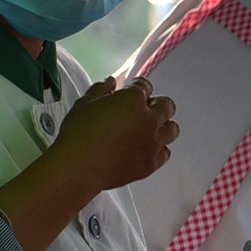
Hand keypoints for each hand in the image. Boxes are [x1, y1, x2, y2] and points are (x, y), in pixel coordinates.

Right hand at [51, 74, 178, 191]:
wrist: (78, 167)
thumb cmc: (78, 134)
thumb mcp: (85, 103)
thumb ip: (101, 89)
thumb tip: (111, 83)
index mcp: (133, 100)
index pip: (145, 86)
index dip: (138, 87)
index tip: (134, 90)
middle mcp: (149, 120)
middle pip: (167, 106)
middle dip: (157, 104)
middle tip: (145, 109)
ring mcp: (153, 143)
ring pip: (172, 129)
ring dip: (163, 126)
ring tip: (150, 128)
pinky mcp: (151, 164)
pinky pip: (166, 153)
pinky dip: (159, 149)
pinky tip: (147, 147)